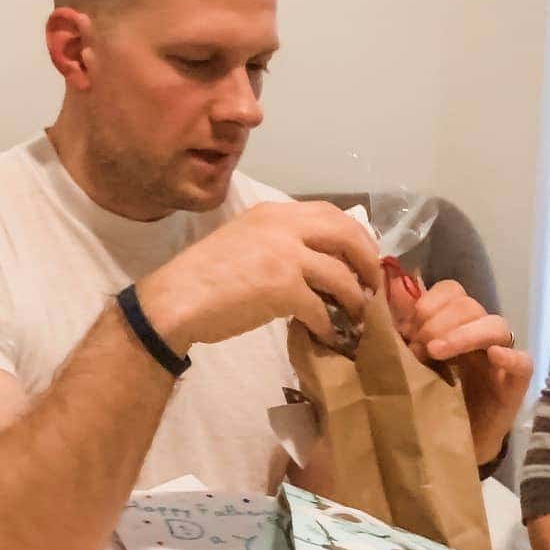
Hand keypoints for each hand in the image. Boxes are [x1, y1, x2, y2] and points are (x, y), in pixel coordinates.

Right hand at [137, 201, 379, 351]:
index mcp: (274, 212)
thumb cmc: (204, 275)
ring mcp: (285, 255)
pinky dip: (329, 326)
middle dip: (367, 261)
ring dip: (354, 300)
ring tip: (357, 317)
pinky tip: (330, 337)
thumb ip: (276, 240)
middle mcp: (284, 226)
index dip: (355, 235)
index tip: (364, 255)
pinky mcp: (283, 288)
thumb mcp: (243, 239)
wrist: (176, 299)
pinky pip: (321, 308)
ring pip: (341, 275)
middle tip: (373, 286)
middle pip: (347, 236)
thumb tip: (311, 261)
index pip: (330, 213)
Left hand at [386, 272, 532, 466]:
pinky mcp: (515, 384)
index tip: (409, 324)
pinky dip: (509, 355)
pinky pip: (523, 362)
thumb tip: (386, 293)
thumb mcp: (408, 365)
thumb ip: (402, 332)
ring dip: (464, 333)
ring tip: (437, 350)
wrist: (446, 446)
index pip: (452, 291)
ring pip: (496, 326)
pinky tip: (492, 357)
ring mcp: (500, 358)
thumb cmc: (427, 402)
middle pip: (470, 305)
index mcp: (454, 326)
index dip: (430, 301)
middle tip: (419, 345)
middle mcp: (479, 335)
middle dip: (440, 320)